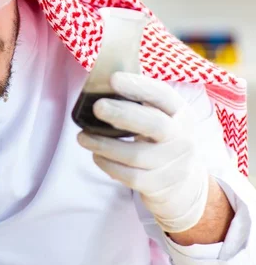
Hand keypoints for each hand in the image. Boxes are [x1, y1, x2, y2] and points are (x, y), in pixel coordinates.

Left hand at [77, 72, 209, 233]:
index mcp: (181, 113)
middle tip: (97, 107)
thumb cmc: (160, 140)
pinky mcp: (158, 185)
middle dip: (123, 114)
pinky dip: (107, 164)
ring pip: (135, 154)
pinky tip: (97, 154)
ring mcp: (173, 165)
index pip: (163, 96)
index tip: (113, 78)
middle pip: (154, 125)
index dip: (138, 86)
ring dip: (104, 144)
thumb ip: (139, 103)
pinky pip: (128, 176)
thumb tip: (102, 85)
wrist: (181, 183)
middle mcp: (182, 138)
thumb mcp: (160, 118)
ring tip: (82, 137)